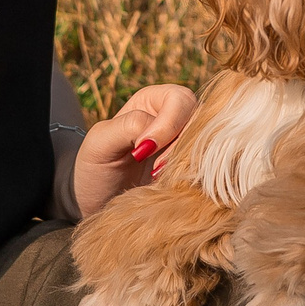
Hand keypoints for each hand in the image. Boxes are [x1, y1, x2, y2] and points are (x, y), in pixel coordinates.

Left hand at [72, 84, 197, 218]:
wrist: (96, 204)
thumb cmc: (95, 168)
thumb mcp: (100, 142)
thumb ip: (127, 127)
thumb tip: (155, 135)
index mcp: (154, 101)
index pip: (179, 100)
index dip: (167, 126)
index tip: (142, 152)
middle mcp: (176, 119)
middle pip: (202, 119)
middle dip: (182, 146)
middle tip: (157, 170)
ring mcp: (188, 147)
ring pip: (210, 146)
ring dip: (189, 164)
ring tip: (160, 181)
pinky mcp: (193, 173)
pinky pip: (209, 171)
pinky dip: (195, 180)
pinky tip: (172, 189)